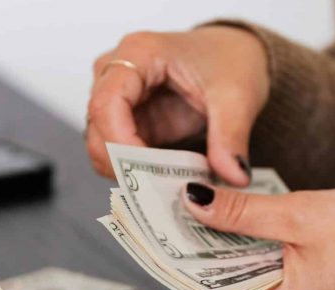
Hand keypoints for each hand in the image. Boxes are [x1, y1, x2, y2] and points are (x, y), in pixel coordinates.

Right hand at [86, 26, 269, 185]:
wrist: (236, 55)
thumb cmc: (230, 59)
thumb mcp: (238, 96)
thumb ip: (231, 137)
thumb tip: (233, 175)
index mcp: (139, 53)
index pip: (106, 103)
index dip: (119, 143)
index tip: (146, 172)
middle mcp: (117, 73)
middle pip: (97, 127)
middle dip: (122, 165)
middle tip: (159, 191)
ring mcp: (119, 98)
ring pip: (102, 145)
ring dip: (128, 172)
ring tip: (167, 187)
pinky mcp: (128, 121)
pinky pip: (119, 154)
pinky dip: (137, 173)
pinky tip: (164, 181)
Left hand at [181, 183, 334, 289]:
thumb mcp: (302, 214)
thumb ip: (241, 212)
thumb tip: (195, 203)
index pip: (206, 282)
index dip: (180, 246)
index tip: (157, 215)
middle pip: (218, 281)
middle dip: (199, 241)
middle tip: (175, 199)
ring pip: (237, 277)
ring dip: (223, 242)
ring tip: (204, 202)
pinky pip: (260, 276)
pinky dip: (248, 249)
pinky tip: (240, 219)